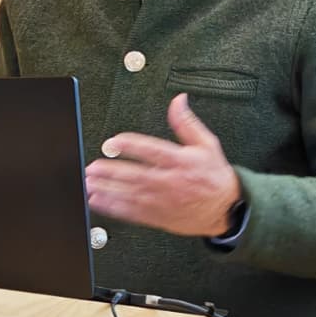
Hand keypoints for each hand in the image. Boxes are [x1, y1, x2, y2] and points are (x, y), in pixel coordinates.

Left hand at [85, 93, 241, 237]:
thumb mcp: (206, 143)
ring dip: (107, 189)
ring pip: (129, 194)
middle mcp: (169, 181)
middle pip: (135, 175)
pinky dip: (113, 208)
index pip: (151, 150)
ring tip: (89, 183)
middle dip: (111, 171)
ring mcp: (162, 201)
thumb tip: (178, 100)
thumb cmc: (214, 175)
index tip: (113, 142)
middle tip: (93, 167)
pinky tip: (98, 201)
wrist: (225, 208)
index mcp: (179, 161)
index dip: (130, 145)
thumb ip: (186, 122)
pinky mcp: (158, 216)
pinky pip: (132, 213)